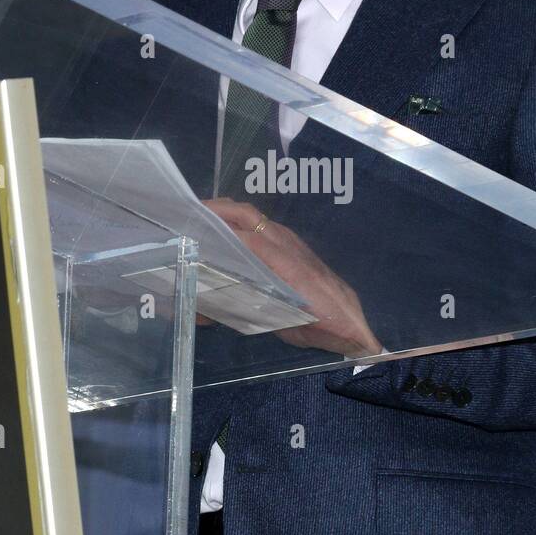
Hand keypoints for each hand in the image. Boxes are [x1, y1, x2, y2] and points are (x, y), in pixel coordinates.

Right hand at [203, 198, 380, 357]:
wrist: (347, 319)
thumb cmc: (318, 324)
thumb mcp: (283, 322)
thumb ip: (246, 312)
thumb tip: (206, 315)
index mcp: (286, 263)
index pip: (249, 238)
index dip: (220, 232)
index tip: (191, 229)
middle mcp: (286, 244)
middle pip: (247, 215)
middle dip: (217, 210)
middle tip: (188, 214)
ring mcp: (289, 240)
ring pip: (253, 217)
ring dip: (227, 212)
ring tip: (199, 218)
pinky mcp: (291, 243)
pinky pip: (262, 225)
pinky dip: (239, 222)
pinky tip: (223, 232)